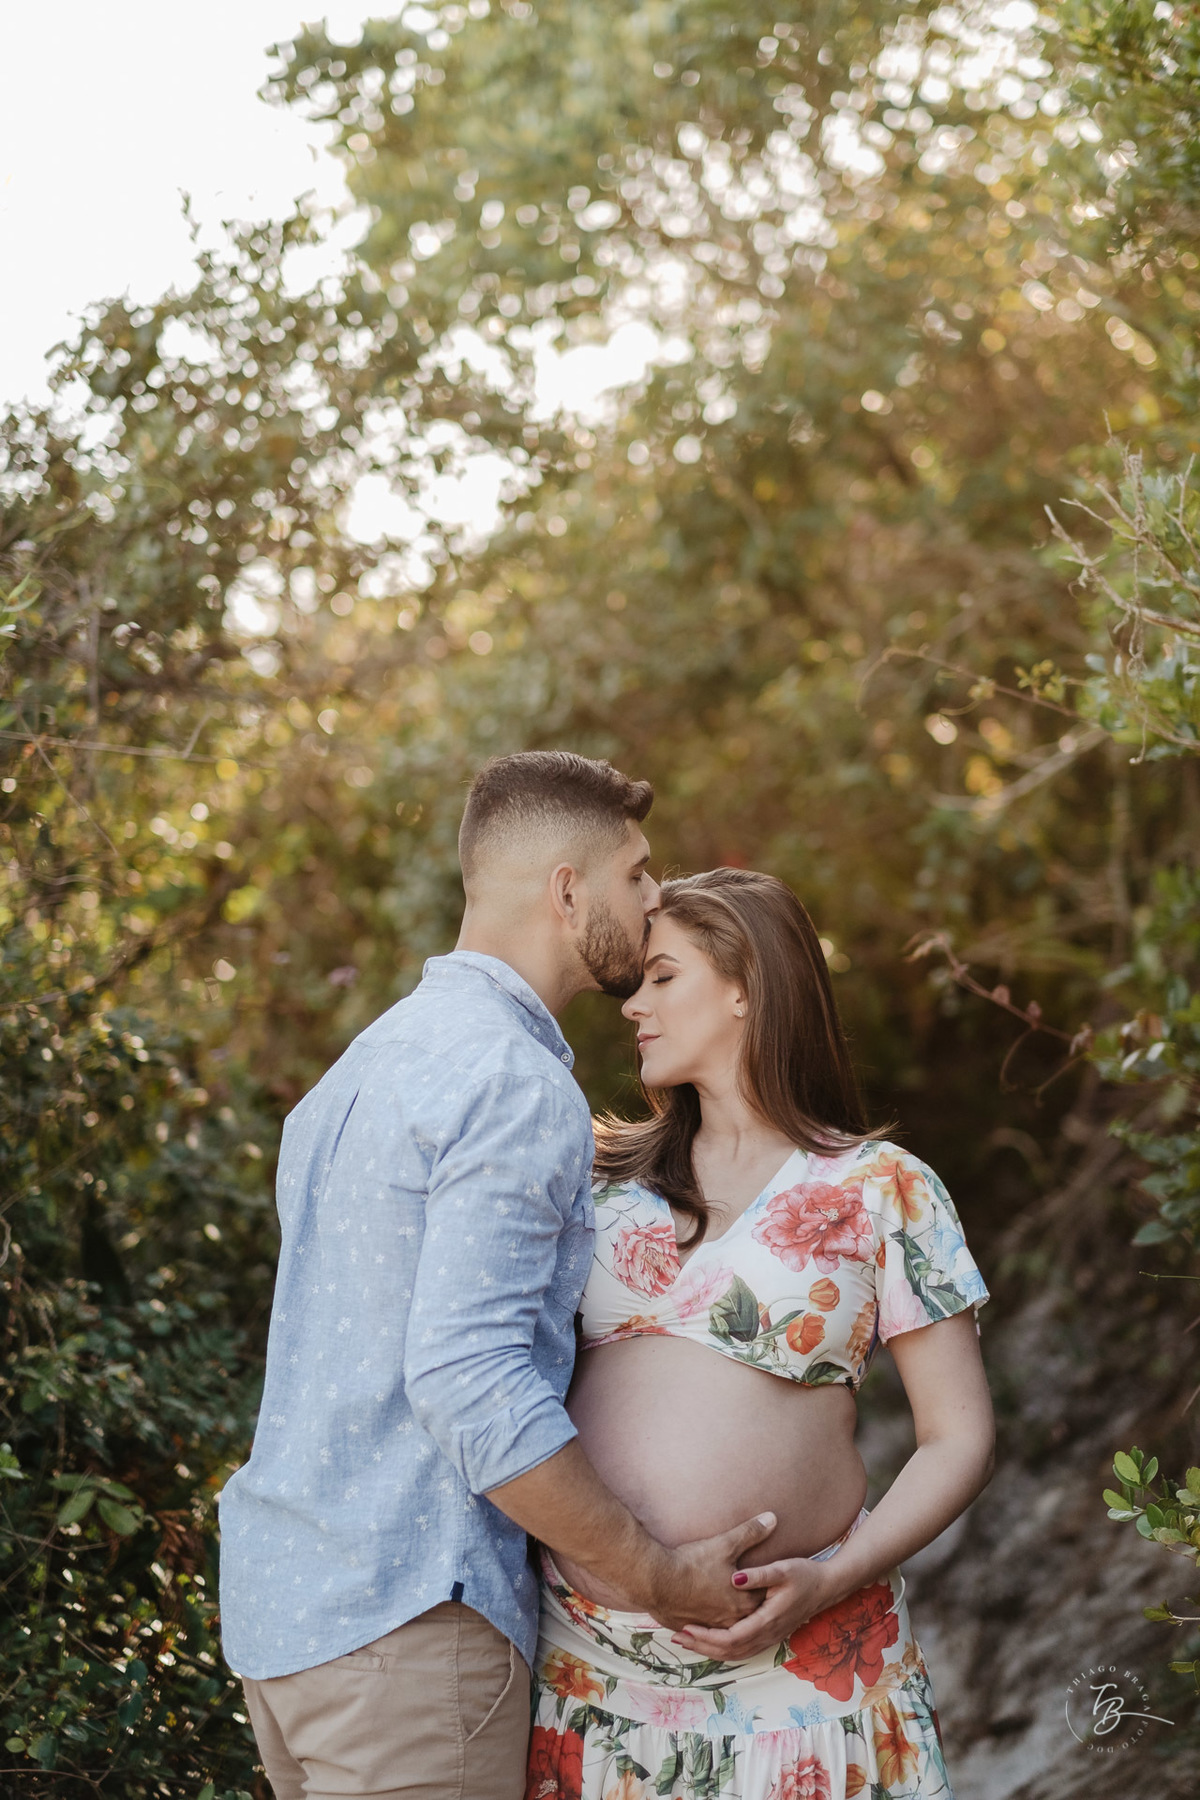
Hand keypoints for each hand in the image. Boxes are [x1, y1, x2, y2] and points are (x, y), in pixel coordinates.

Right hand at [647, 1512, 776, 1631]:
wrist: (656, 1580)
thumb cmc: (693, 1563)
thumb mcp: (725, 1544)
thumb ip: (751, 1532)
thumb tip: (773, 1518)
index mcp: (743, 1602)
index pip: (764, 1597)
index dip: (766, 1587)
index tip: (768, 1580)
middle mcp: (730, 1620)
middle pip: (747, 1615)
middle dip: (748, 1603)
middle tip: (748, 1592)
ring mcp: (709, 1627)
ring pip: (725, 1625)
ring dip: (727, 1616)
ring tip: (725, 1603)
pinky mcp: (689, 1628)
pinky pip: (703, 1630)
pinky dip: (706, 1622)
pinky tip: (702, 1613)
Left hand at [669, 1554, 838, 1659]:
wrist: (826, 1588)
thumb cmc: (804, 1575)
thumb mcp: (783, 1569)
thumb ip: (759, 1574)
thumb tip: (736, 1577)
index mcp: (768, 1620)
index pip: (731, 1638)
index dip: (707, 1636)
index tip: (687, 1628)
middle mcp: (768, 1635)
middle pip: (729, 1651)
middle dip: (702, 1646)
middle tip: (677, 1638)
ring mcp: (769, 1638)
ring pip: (735, 1654)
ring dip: (710, 1650)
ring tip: (686, 1641)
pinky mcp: (769, 1635)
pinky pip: (742, 1650)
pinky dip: (723, 1649)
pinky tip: (709, 1641)